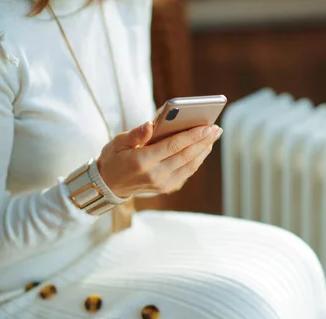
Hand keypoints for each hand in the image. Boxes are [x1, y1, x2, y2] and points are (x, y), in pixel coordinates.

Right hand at [97, 121, 222, 197]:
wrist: (109, 185)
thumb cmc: (114, 158)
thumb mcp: (118, 142)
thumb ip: (136, 134)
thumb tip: (151, 123)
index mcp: (142, 161)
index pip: (173, 146)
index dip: (192, 136)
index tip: (207, 126)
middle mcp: (155, 175)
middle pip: (186, 155)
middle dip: (203, 141)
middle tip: (216, 128)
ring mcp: (162, 184)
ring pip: (190, 165)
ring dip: (204, 150)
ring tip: (213, 136)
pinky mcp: (167, 188)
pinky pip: (187, 172)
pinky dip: (197, 159)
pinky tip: (203, 148)